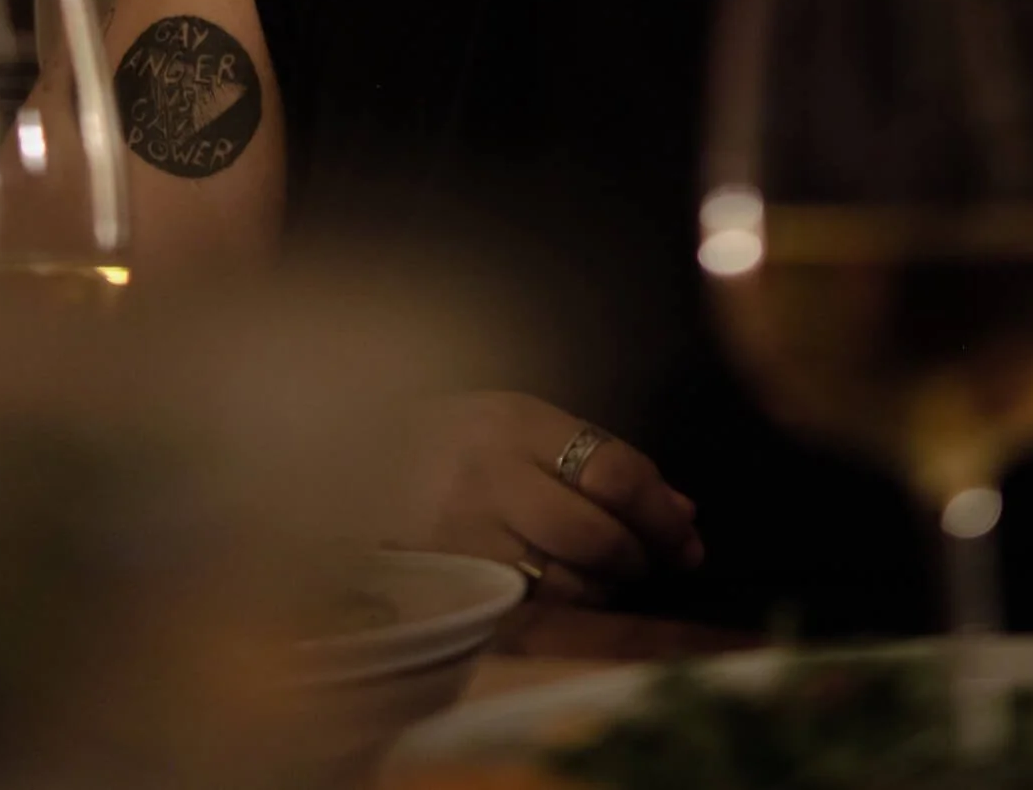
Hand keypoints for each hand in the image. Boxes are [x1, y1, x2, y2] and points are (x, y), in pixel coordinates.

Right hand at [391, 391, 703, 603]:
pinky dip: (559, 609)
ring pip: (564, 583)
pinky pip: (526, 610)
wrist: (345, 463)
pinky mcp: (442, 581)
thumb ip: (600, 458)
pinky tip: (563, 593)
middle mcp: (488, 475)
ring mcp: (460, 534)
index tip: (687, 535)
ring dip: (603, 589)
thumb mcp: (519, 424)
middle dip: (640, 556)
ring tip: (607, 575)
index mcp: (514, 421)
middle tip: (657, 562)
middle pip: (594, 533)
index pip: (612, 469)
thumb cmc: (452, 441)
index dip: (660, 511)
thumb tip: (684, 511)